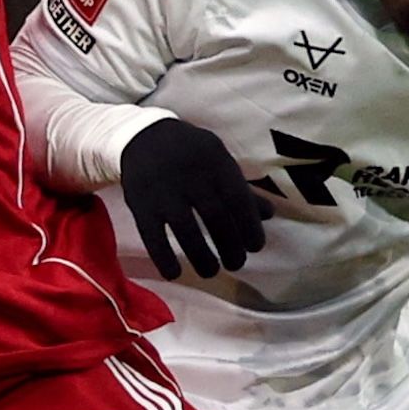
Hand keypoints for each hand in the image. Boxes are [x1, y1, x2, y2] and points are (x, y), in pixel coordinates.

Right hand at [119, 118, 273, 280]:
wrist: (142, 135)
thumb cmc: (190, 154)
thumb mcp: (218, 161)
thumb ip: (242, 188)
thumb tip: (269, 215)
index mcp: (215, 162)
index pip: (239, 199)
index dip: (250, 227)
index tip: (254, 247)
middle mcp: (191, 176)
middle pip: (216, 218)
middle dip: (230, 247)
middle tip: (236, 264)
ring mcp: (163, 191)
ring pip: (186, 230)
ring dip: (201, 257)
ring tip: (211, 271)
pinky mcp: (140, 204)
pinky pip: (153, 236)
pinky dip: (164, 258)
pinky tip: (174, 274)